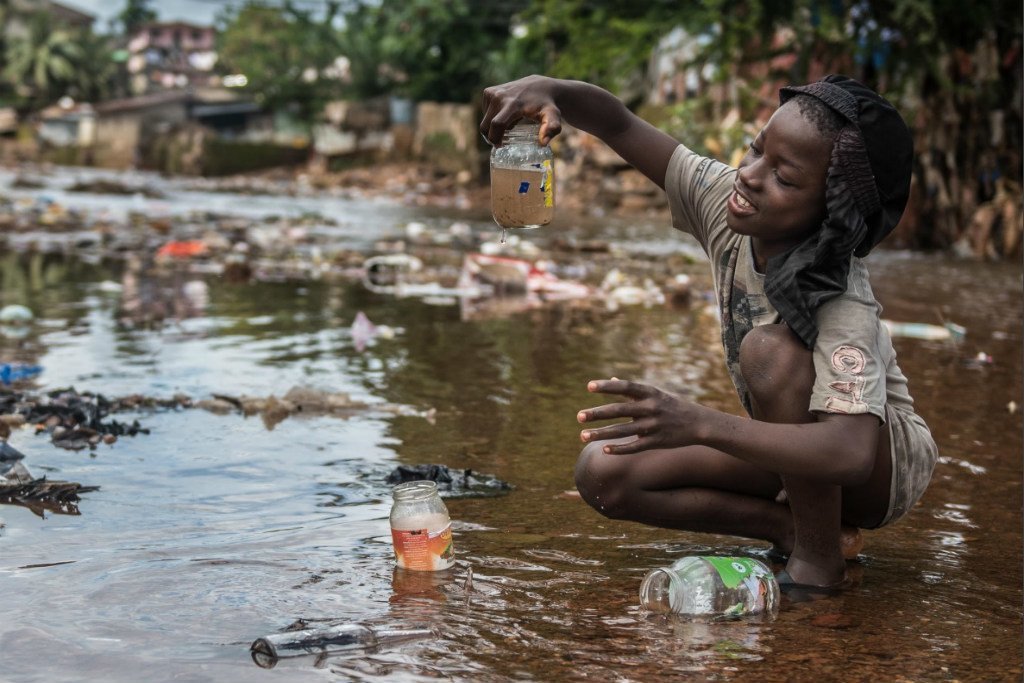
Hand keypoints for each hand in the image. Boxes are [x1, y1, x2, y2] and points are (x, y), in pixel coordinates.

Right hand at [479, 75, 563, 146]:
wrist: (542, 86)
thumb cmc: (547, 105)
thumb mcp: (553, 116)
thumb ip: (552, 128)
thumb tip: (543, 143)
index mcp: (512, 104)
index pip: (496, 125)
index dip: (495, 139)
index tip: (500, 147)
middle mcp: (500, 96)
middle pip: (486, 125)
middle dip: (491, 136)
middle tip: (501, 142)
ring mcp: (493, 93)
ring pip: (485, 120)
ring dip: (492, 128)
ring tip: (508, 126)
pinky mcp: (489, 91)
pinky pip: (485, 112)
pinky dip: (491, 118)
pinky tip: (505, 117)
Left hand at [576, 378, 702, 453]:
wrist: (699, 423)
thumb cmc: (671, 406)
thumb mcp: (654, 393)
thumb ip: (631, 390)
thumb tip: (610, 379)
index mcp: (650, 393)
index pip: (625, 387)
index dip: (607, 387)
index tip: (589, 386)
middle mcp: (651, 408)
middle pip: (620, 410)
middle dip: (598, 414)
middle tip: (579, 416)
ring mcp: (654, 426)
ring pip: (623, 430)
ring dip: (602, 433)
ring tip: (583, 435)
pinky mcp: (657, 442)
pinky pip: (635, 446)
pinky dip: (620, 448)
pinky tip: (604, 450)